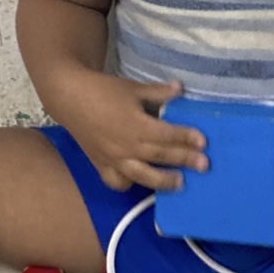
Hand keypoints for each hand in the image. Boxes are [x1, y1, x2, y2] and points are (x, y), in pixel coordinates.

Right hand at [50, 73, 207, 192]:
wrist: (69, 97)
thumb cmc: (104, 90)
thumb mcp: (133, 88)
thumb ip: (158, 93)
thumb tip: (180, 88)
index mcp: (136, 125)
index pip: (167, 135)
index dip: (186, 137)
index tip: (204, 142)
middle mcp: (127, 146)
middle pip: (160, 156)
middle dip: (184, 161)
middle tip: (204, 165)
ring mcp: (113, 158)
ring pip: (141, 175)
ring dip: (163, 181)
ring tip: (180, 183)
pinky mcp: (101, 164)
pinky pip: (116, 181)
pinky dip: (128, 184)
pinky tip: (140, 183)